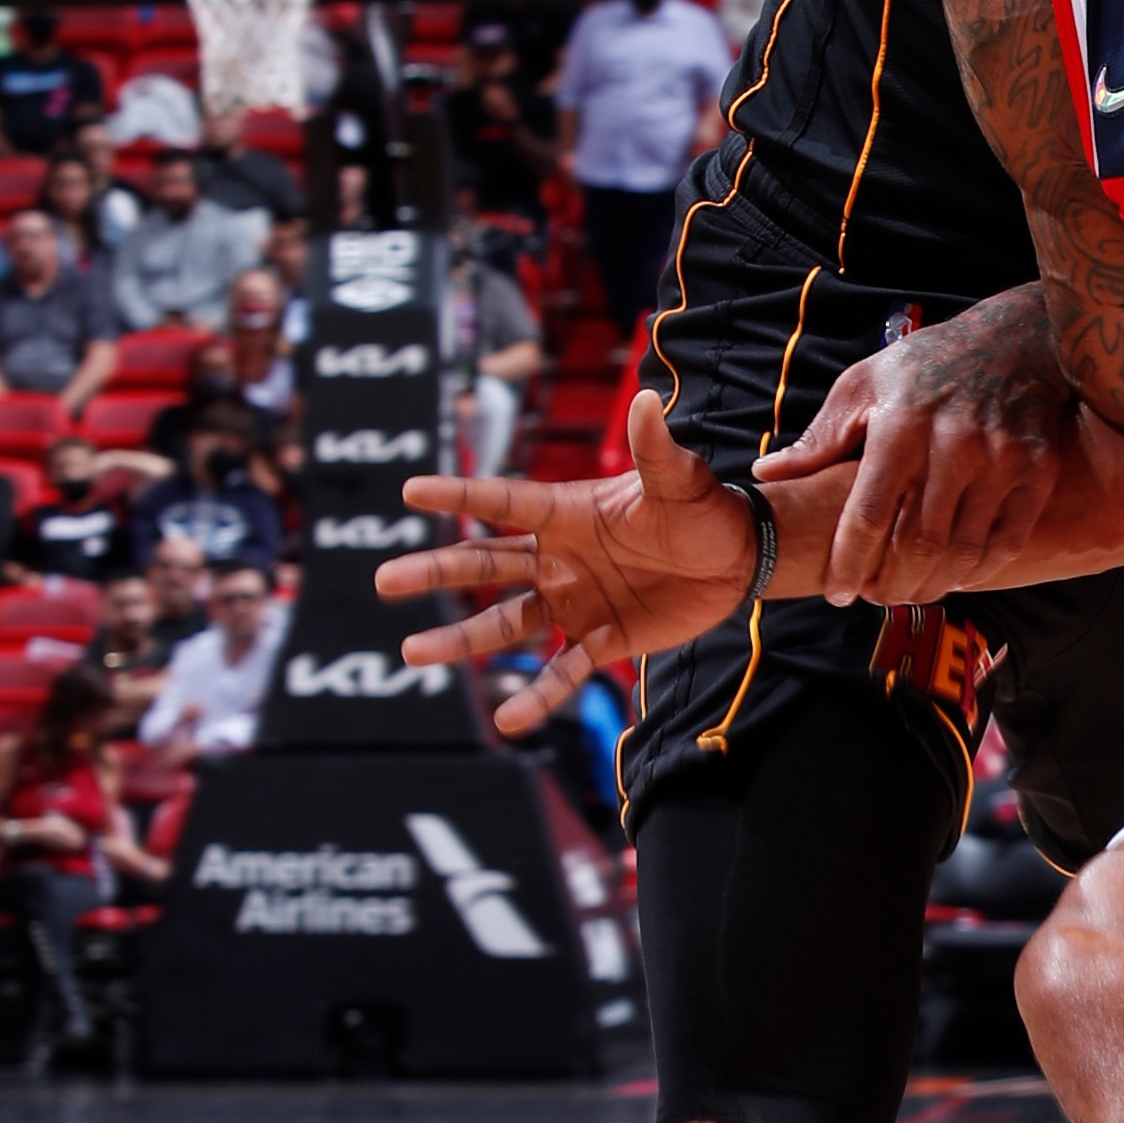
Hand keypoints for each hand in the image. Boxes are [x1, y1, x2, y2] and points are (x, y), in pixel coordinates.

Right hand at [380, 391, 756, 736]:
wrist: (737, 558)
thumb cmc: (702, 509)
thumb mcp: (680, 480)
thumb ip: (656, 450)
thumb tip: (646, 400)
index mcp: (568, 513)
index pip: (503, 502)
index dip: (460, 496)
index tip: (410, 491)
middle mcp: (559, 558)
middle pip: (486, 565)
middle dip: (437, 573)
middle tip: (386, 580)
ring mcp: (575, 602)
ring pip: (507, 623)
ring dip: (462, 639)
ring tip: (412, 652)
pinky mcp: (602, 639)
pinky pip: (562, 671)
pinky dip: (537, 696)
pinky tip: (508, 722)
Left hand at [762, 299, 1074, 604]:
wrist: (1014, 339)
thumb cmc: (925, 365)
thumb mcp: (863, 386)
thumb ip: (820, 439)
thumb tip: (768, 475)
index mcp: (900, 427)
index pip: (867, 515)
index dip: (850, 564)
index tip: (839, 593)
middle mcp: (952, 446)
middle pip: (917, 544)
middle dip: (893, 585)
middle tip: (878, 600)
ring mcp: (1000, 460)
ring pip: (963, 551)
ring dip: (934, 585)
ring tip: (914, 593)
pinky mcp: (1036, 470)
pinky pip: (1007, 540)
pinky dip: (979, 570)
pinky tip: (958, 576)